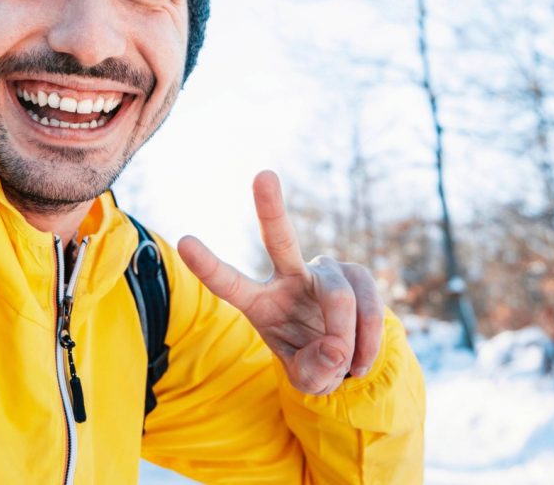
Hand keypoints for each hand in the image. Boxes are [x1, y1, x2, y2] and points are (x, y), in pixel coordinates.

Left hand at [178, 170, 384, 394]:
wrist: (348, 356)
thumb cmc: (313, 360)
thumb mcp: (306, 378)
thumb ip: (314, 370)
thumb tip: (336, 347)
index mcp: (261, 302)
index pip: (231, 283)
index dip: (209, 266)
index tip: (185, 241)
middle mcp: (290, 277)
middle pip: (281, 240)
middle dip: (271, 207)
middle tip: (263, 175)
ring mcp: (326, 272)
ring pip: (339, 298)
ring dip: (347, 340)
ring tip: (347, 366)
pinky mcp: (357, 274)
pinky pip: (369, 308)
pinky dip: (368, 341)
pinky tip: (362, 360)